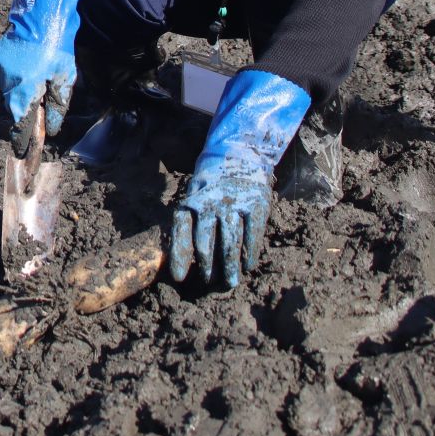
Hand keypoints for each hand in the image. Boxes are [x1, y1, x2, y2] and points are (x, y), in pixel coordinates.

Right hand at [0, 0, 88, 156]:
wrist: (40, 11)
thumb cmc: (57, 44)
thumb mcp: (65, 76)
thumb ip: (57, 106)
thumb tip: (49, 129)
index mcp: (23, 87)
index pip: (19, 123)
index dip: (21, 140)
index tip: (22, 154)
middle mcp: (5, 80)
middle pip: (14, 107)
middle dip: (26, 107)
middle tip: (41, 96)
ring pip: (8, 91)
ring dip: (21, 89)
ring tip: (38, 72)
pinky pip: (3, 76)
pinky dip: (14, 76)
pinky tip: (27, 63)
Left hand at [169, 70, 310, 287]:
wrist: (239, 152)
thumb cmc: (211, 180)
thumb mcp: (193, 192)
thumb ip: (189, 219)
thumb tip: (184, 253)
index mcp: (191, 200)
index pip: (181, 232)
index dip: (179, 256)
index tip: (179, 278)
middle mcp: (210, 204)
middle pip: (206, 243)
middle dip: (206, 267)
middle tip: (208, 283)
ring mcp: (234, 204)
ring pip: (230, 243)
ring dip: (229, 266)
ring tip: (229, 283)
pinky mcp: (255, 205)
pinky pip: (252, 235)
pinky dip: (249, 253)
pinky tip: (247, 265)